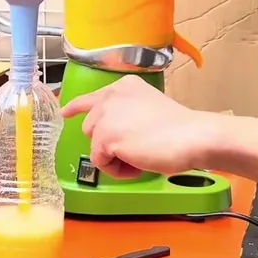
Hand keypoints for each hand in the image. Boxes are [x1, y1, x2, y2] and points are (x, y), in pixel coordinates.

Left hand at [62, 75, 223, 178]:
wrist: (192, 136)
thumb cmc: (179, 128)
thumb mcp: (147, 108)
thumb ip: (127, 112)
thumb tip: (114, 132)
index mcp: (123, 87)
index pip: (90, 97)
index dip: (75, 107)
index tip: (65, 111)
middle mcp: (110, 97)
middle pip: (91, 128)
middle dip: (108, 142)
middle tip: (137, 148)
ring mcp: (106, 116)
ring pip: (94, 147)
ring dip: (114, 157)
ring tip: (140, 155)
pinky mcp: (106, 137)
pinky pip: (100, 162)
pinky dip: (117, 170)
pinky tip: (138, 163)